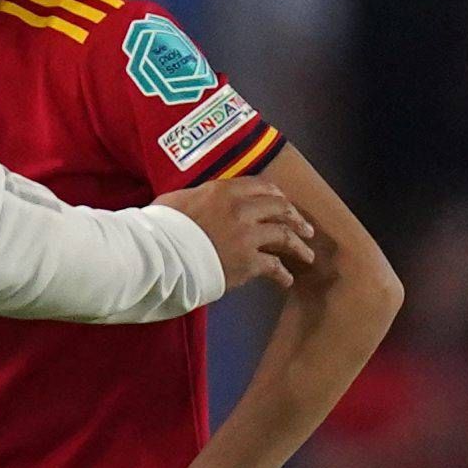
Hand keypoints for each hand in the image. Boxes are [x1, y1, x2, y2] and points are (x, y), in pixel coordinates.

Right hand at [156, 178, 315, 290]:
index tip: (283, 202)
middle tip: (305, 228)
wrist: (160, 255)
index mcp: (224, 190)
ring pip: (284, 236)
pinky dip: (283, 274)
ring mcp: (248, 236)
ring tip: (307, 255)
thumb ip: (198, 198)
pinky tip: (287, 280)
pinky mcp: (248, 262)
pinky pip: (274, 267)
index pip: (260, 186)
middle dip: (295, 218)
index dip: (276, 195)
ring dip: (299, 246)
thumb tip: (198, 202)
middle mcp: (242, 209)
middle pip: (279, 208)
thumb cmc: (160, 227)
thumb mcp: (177, 200)